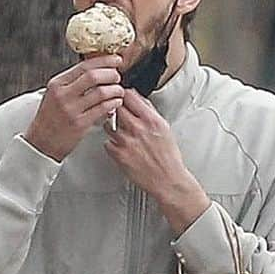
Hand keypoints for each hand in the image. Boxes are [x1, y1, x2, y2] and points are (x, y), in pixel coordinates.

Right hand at [23, 56, 123, 161]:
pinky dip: (113, 103)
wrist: (40, 144)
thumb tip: (97, 70)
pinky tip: (116, 103)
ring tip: (119, 91)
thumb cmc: (50, 119)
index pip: (84, 66)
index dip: (104, 61)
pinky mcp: (79, 124)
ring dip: (115, 89)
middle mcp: (63, 95)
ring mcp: (71, 110)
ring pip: (101, 92)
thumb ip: (72, 82)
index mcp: (57, 84)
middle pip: (93, 76)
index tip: (116, 59)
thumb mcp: (55, 95)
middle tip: (117, 77)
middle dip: (111, 74)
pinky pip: (102, 109)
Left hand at [104, 88, 209, 233]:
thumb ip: (149, 111)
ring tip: (120, 133)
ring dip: (111, 127)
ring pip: (108, 125)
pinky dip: (111, 144)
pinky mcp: (118, 155)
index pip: (129, 96)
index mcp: (150, 119)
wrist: (166, 179)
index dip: (123, 95)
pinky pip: (107, 143)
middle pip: (116, 107)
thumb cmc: (167, 156)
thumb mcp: (164, 127)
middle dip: (115, 109)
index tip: (121, 96)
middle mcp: (137, 128)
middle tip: (118, 114)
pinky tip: (120, 147)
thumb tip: (138, 98)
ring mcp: (126, 142)